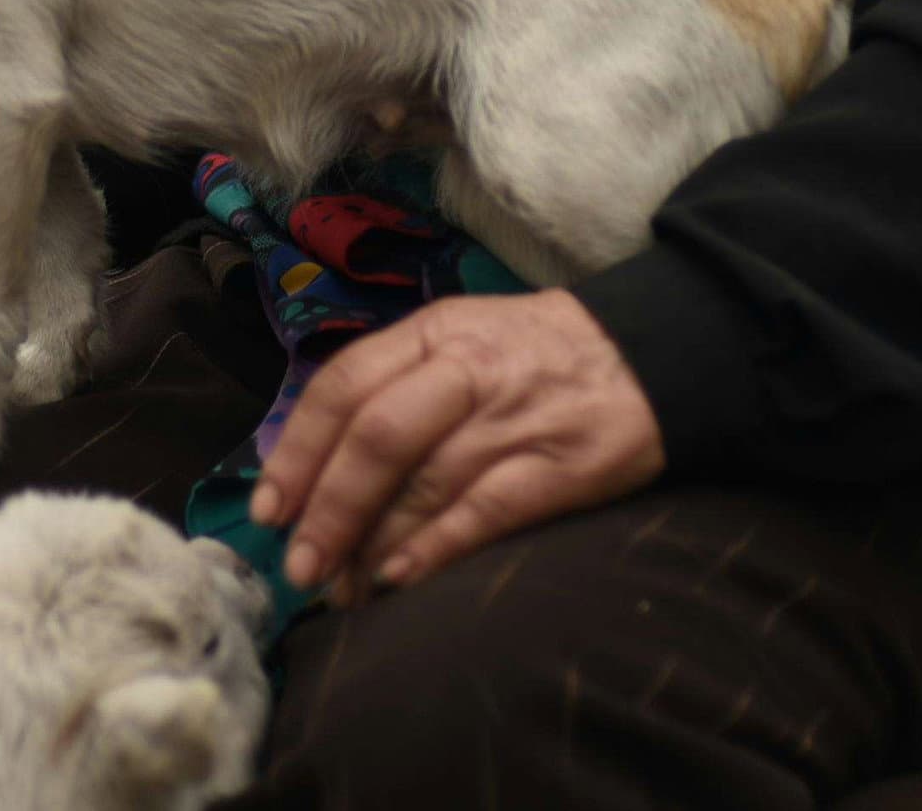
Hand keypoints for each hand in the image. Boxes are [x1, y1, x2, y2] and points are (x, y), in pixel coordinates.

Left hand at [249, 289, 662, 600]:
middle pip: (378, 437)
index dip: (298, 452)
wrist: (651, 353)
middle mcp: (469, 369)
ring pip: (425, 483)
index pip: (345, 385)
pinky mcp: (563, 465)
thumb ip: (394, 387)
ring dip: (373, 545)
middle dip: (328, 509)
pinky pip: (486, 511)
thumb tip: (314, 471)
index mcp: (434, 333)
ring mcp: (517, 418)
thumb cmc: (533, 356)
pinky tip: (401, 578)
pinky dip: (436, 547)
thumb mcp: (460, 339)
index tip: (269, 511)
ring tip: (345, 589)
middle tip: (300, 567)